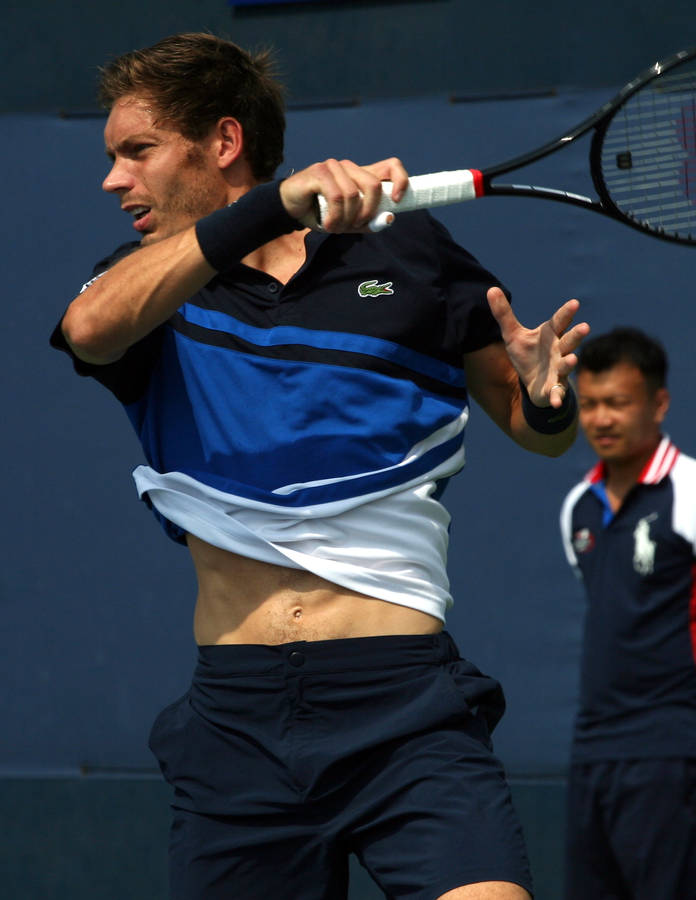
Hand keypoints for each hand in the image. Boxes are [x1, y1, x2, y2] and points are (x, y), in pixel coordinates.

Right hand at [279, 157, 408, 231]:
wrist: (290, 209)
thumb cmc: (320, 214)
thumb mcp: (348, 223)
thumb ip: (369, 222)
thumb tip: (389, 219)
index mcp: (361, 175)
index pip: (391, 166)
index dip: (400, 180)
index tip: (396, 201)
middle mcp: (350, 167)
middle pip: (374, 186)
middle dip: (367, 213)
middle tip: (354, 227)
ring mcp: (334, 166)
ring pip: (353, 195)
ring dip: (346, 219)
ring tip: (335, 227)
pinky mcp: (319, 172)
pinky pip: (336, 197)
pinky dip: (334, 216)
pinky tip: (327, 224)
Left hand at [487, 286, 589, 407]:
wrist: (531, 383)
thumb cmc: (527, 354)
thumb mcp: (512, 335)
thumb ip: (503, 314)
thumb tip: (491, 289)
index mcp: (550, 335)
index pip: (559, 322)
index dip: (566, 313)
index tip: (574, 303)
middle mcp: (558, 351)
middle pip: (569, 341)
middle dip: (576, 335)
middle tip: (584, 327)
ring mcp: (559, 370)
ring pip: (567, 365)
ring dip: (569, 362)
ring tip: (572, 359)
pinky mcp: (554, 388)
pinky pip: (557, 393)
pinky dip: (557, 397)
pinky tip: (555, 402)